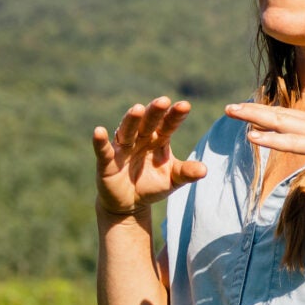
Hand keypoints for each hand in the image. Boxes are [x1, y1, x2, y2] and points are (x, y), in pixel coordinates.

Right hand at [93, 97, 205, 217]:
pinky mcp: (107, 161)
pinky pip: (104, 150)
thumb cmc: (152, 185)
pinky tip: (99, 131)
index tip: (185, 106)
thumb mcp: (173, 180)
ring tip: (137, 109)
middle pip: (148, 123)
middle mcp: (140, 139)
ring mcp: (123, 148)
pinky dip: (100, 141)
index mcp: (158, 140)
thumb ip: (187, 172)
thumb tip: (205, 170)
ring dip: (131, 120)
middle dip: (155, 112)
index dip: (175, 116)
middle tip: (163, 101)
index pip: (168, 125)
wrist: (130, 203)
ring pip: (127, 131)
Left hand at [225, 102, 304, 173]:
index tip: (252, 113)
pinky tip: (251, 136)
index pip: (292, 118)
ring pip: (277, 122)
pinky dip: (268, 138)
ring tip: (230, 111)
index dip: (271, 115)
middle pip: (278, 114)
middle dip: (252, 110)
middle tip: (230, 107)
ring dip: (252, 117)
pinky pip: (288, 141)